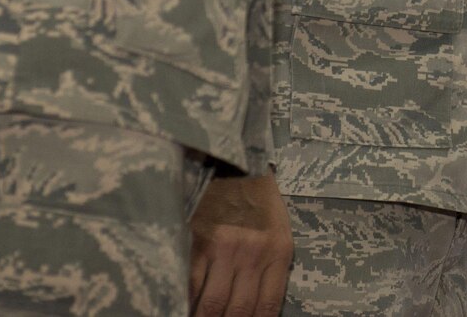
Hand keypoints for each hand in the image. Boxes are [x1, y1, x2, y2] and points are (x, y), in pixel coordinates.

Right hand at [189, 173, 294, 316]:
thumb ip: (270, 270)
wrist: (234, 164)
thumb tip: (256, 311)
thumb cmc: (258, 201)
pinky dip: (188, 301)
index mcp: (279, 252)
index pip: (268, 307)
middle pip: (240, 310)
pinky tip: (186, 305)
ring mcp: (226, 248)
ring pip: (213, 304)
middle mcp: (255, 253)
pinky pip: (192, 284)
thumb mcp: (277, 232)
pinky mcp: (199, 241)